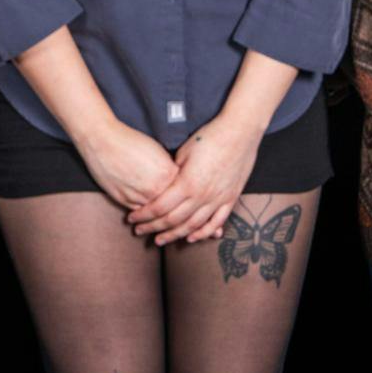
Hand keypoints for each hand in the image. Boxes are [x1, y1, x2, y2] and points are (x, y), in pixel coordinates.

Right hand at [74, 119, 180, 213]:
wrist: (102, 139)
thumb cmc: (129, 140)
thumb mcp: (157, 151)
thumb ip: (168, 169)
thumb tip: (174, 181)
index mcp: (168, 173)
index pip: (181, 190)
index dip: (181, 193)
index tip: (181, 196)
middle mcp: (156, 187)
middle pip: (169, 204)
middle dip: (170, 207)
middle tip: (172, 210)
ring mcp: (139, 196)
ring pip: (153, 211)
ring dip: (155, 214)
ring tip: (157, 215)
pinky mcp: (124, 200)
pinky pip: (138, 211)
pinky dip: (140, 213)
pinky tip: (142, 212)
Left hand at [128, 117, 263, 245]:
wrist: (239, 132)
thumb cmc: (209, 137)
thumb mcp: (184, 152)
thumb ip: (174, 173)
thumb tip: (164, 184)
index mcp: (187, 183)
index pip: (159, 207)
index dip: (144, 215)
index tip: (132, 218)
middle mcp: (202, 196)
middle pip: (173, 220)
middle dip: (153, 228)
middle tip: (140, 232)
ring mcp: (218, 199)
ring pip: (193, 226)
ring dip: (175, 235)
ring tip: (161, 240)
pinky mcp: (230, 198)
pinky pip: (216, 222)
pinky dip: (203, 233)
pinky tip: (192, 238)